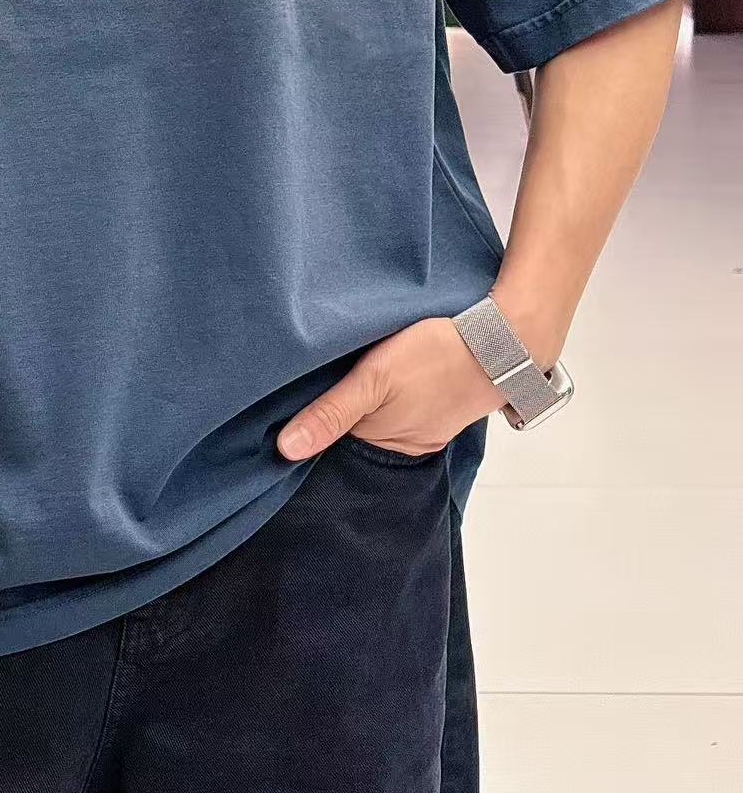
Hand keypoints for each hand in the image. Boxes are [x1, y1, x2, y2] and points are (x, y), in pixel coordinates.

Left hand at [276, 317, 504, 461]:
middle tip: (325, 372)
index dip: (311, 415)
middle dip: (340, 408)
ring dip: (369, 399)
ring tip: (355, 371)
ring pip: (382, 416)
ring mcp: (425, 427)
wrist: (507, 341)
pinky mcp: (441, 409)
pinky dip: (395, 394)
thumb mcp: (374, 379)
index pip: (331, 435)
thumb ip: (330, 412)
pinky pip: (407, 407)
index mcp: (381, 440)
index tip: (293, 393)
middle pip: (356, 427)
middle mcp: (402, 443)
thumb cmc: (438, 356)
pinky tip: (392, 375)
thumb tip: (285, 451)